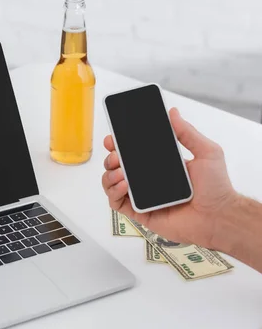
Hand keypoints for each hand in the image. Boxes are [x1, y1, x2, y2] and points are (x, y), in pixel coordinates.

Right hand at [101, 108, 238, 248]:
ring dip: (109, 175)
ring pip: (111, 183)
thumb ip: (187, 132)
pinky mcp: (139, 213)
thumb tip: (173, 113)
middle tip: (116, 155)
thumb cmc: (216, 188)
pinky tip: (124, 185)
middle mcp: (146, 180)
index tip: (113, 138)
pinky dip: (114, 192)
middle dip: (110, 158)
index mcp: (158, 165)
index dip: (118, 145)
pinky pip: (117, 203)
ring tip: (120, 172)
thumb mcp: (206, 152)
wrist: (218, 216)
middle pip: (116, 166)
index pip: (132, 152)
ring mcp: (141, 197)